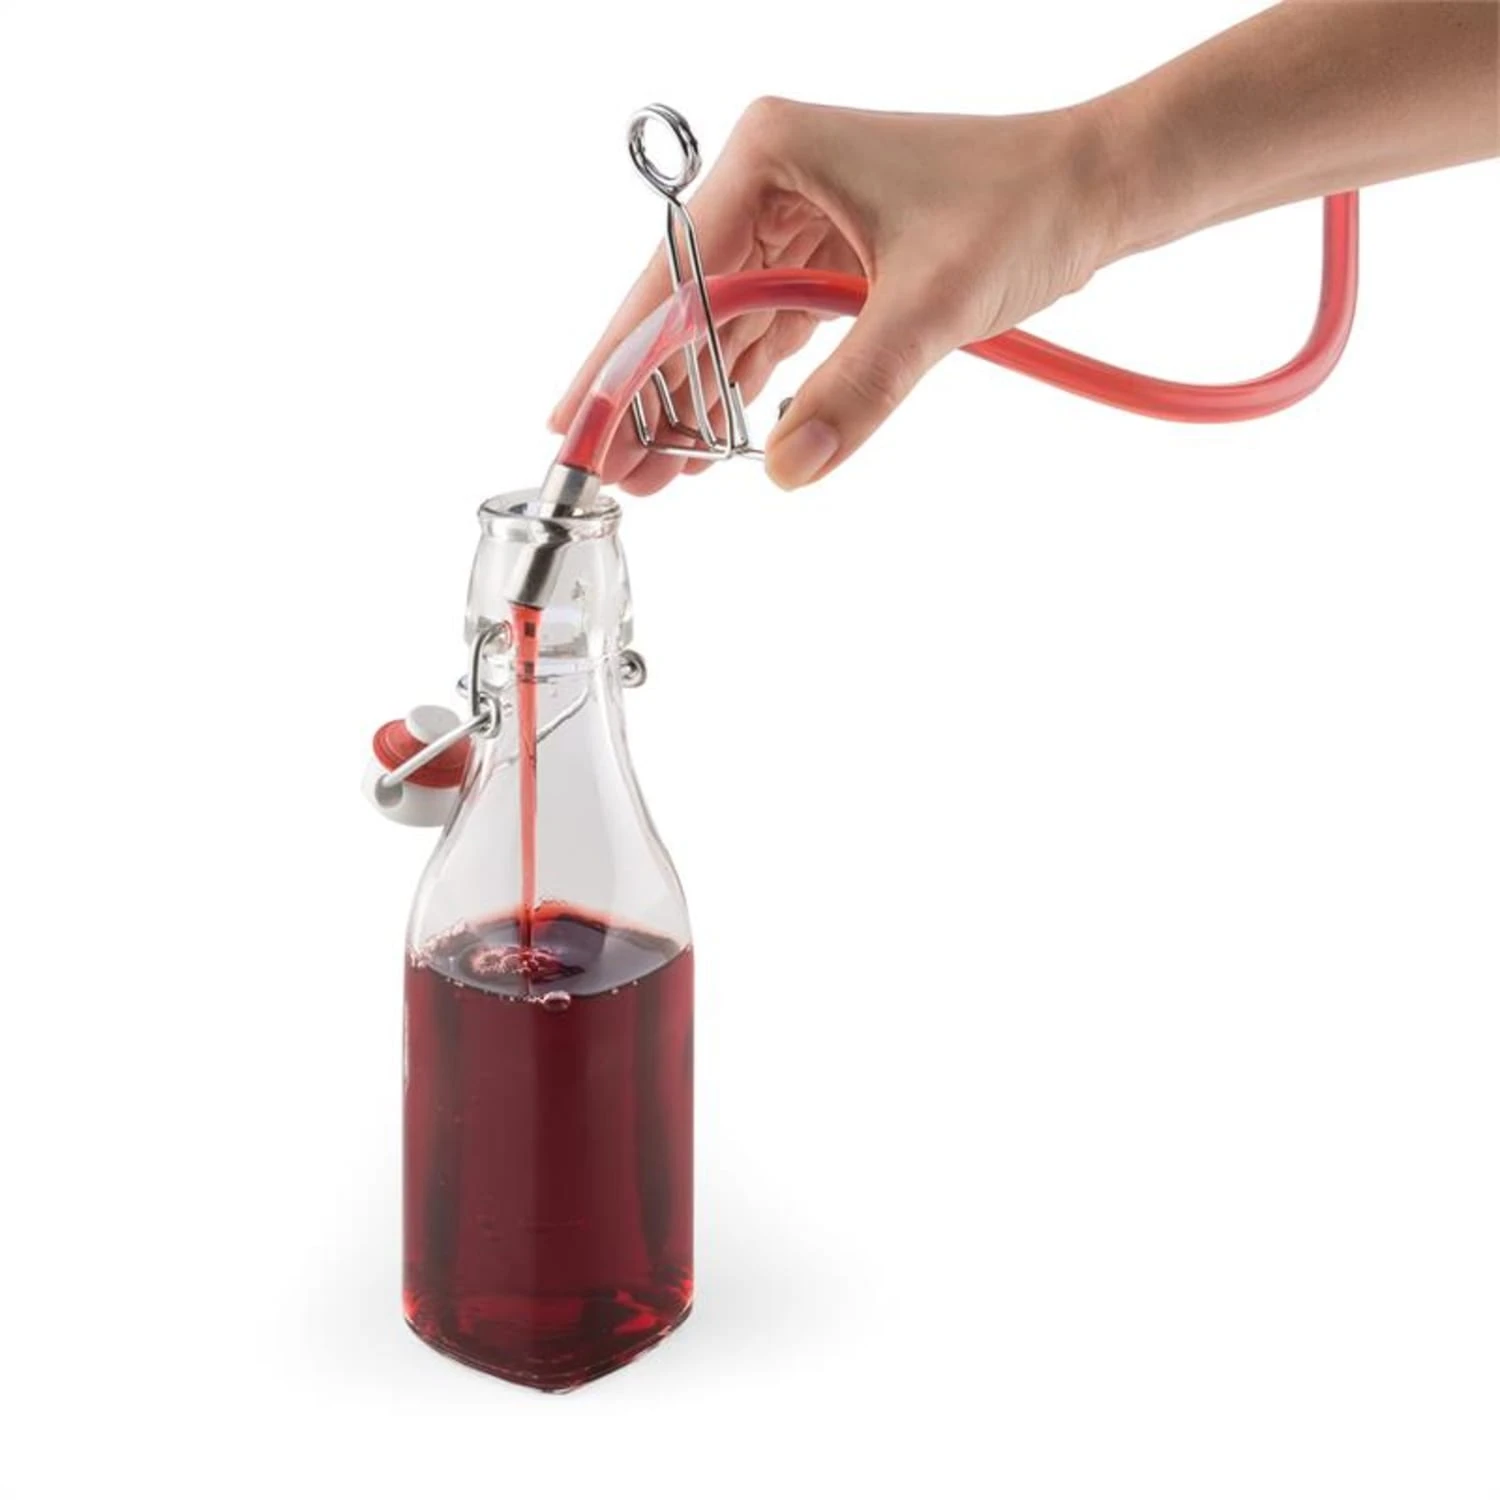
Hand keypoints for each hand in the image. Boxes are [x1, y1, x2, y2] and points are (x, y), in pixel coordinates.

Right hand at [549, 97, 1122, 492]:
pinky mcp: (826, 255)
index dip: (623, 363)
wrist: (1096, 189)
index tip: (579, 430)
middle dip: (650, 396)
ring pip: (722, 326)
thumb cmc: (1023, 208)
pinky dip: (744, 386)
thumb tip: (788, 470)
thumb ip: (856, 391)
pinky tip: (715, 438)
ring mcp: (796, 218)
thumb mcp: (931, 306)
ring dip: (694, 400)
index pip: (676, 278)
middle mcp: (771, 180)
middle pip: (685, 306)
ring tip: (657, 475)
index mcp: (772, 159)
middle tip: (612, 476)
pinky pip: (768, 330)